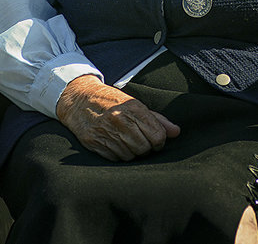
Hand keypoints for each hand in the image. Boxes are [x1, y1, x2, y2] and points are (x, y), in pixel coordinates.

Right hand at [56, 74, 179, 160]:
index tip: (155, 140)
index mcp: (133, 108)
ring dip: (131, 153)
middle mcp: (120, 119)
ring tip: (127, 142)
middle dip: (145, 148)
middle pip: (144, 148)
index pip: (157, 135)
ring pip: (130, 156)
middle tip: (140, 141)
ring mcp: (106, 131)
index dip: (159, 141)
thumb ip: (157, 119)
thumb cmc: (111, 101)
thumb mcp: (135, 104)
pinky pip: (115, 159)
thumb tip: (176, 132)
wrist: (80, 99)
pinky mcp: (94, 142)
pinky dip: (118, 155)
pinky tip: (115, 144)